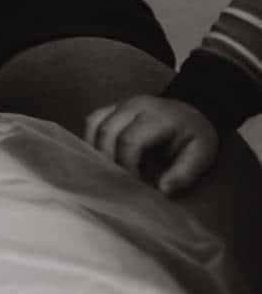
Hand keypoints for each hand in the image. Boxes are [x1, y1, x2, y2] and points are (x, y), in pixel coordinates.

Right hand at [84, 95, 218, 194]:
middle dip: (109, 160)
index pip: (129, 140)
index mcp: (158, 116)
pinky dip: (92, 139)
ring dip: (96, 149)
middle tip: (119, 180)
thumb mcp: (202, 155)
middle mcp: (135, 105)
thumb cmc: (195, 135)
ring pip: (94, 123)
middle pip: (107, 131)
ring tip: (108, 168)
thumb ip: (184, 173)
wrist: (192, 112)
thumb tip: (162, 190)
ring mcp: (121, 103)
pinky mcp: (113, 107)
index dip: (126, 165)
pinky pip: (93, 120)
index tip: (133, 183)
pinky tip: (102, 155)